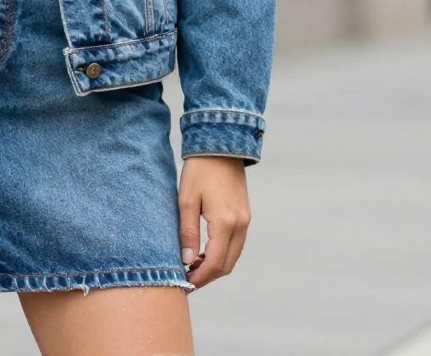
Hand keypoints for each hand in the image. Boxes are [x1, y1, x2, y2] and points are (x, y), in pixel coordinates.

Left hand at [178, 156, 250, 289]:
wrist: (220, 147)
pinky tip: (204, 251)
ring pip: (233, 255)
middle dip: (208, 276)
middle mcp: (240, 225)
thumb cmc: (199, 171)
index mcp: (226, 223)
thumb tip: (187, 261)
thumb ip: (188, 232)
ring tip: (192, 267)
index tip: (185, 284)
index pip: (216, 263)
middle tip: (186, 280)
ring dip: (215, 266)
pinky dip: (222, 253)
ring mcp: (245, 221)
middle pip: (227, 264)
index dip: (200, 278)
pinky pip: (235, 244)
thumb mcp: (186, 200)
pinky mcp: (244, 215)